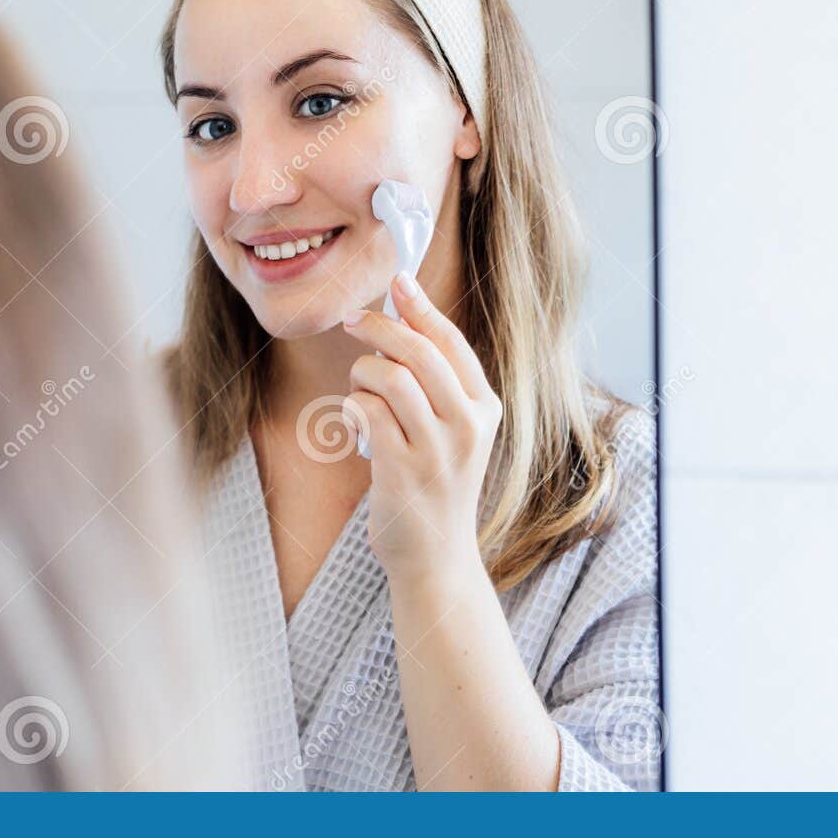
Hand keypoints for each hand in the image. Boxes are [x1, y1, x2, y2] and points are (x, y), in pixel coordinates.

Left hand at [341, 272, 502, 582]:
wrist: (436, 557)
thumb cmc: (436, 485)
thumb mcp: (453, 431)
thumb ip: (436, 384)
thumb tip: (401, 319)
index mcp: (485, 409)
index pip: (452, 343)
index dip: (421, 307)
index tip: (397, 280)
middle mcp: (468, 427)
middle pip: (420, 352)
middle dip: (380, 327)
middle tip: (353, 321)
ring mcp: (437, 451)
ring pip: (390, 378)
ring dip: (362, 375)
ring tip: (359, 391)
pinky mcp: (403, 473)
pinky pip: (366, 414)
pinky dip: (352, 409)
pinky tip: (355, 424)